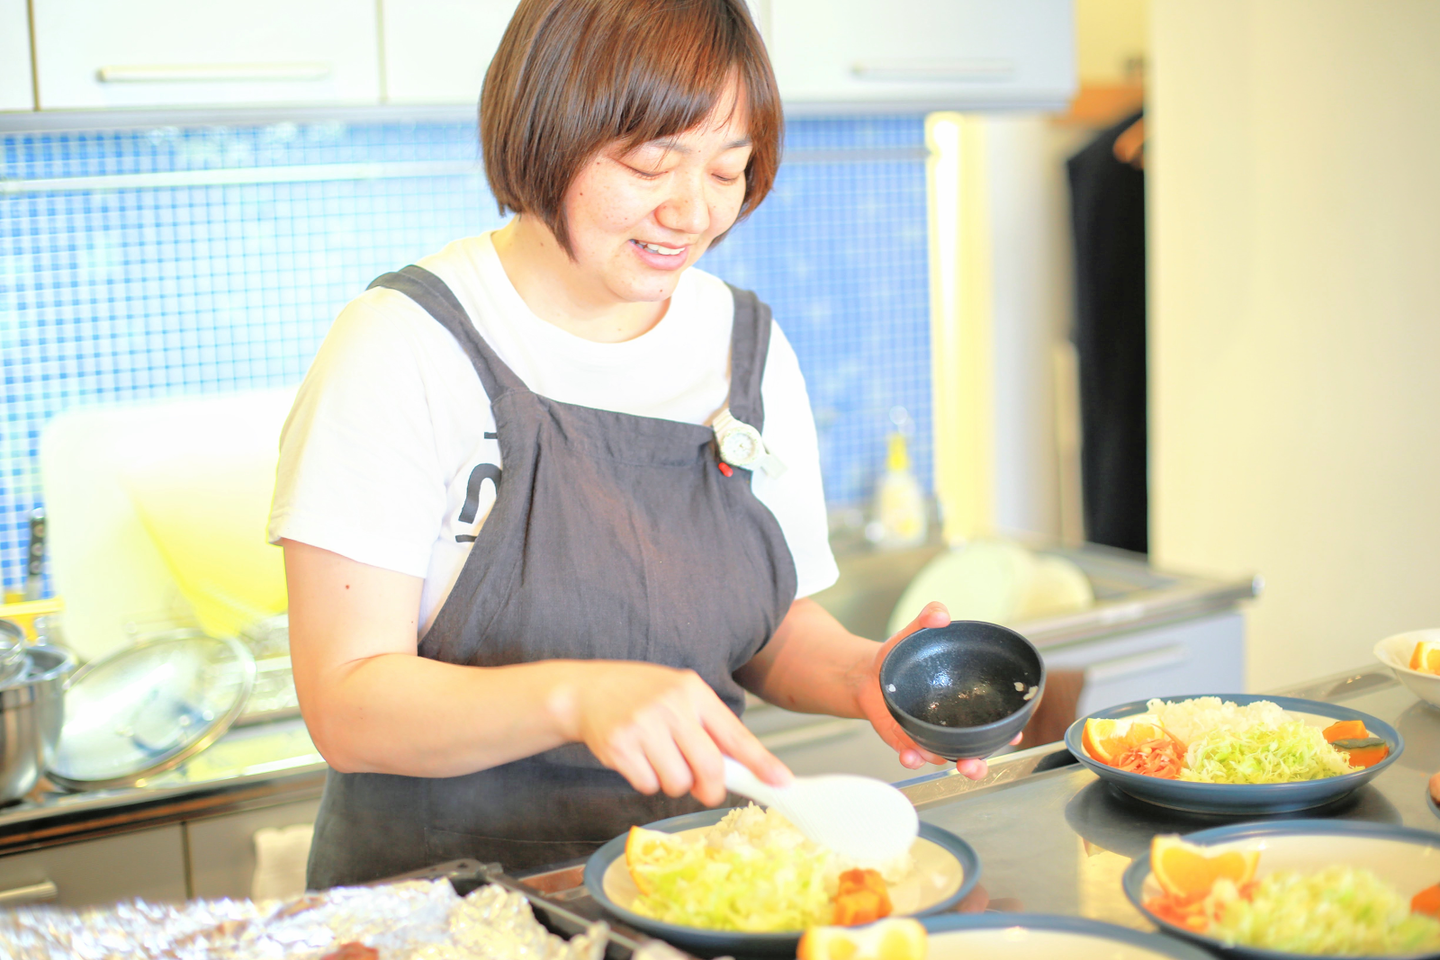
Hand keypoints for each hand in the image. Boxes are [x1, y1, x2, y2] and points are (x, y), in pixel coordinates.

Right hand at [558, 660, 790, 805]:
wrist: (585, 690)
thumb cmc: (640, 696)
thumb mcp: (679, 696)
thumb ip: (709, 728)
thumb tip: (742, 770)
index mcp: (693, 691)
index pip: (735, 733)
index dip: (760, 762)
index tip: (781, 782)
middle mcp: (671, 705)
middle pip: (709, 767)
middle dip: (710, 788)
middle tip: (704, 789)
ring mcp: (643, 725)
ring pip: (678, 782)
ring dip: (672, 782)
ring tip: (657, 759)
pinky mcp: (619, 746)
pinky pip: (647, 785)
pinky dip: (646, 781)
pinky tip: (636, 759)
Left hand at [855, 601, 1020, 780]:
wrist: (868, 672)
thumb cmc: (901, 656)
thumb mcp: (915, 634)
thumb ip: (928, 619)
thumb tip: (940, 613)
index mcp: (961, 699)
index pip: (992, 718)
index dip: (1006, 729)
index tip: (1014, 735)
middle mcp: (947, 722)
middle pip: (971, 749)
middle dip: (977, 762)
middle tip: (975, 764)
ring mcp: (926, 733)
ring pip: (942, 756)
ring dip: (943, 761)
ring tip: (939, 759)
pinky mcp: (903, 739)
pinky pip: (911, 753)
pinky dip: (912, 757)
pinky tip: (910, 755)